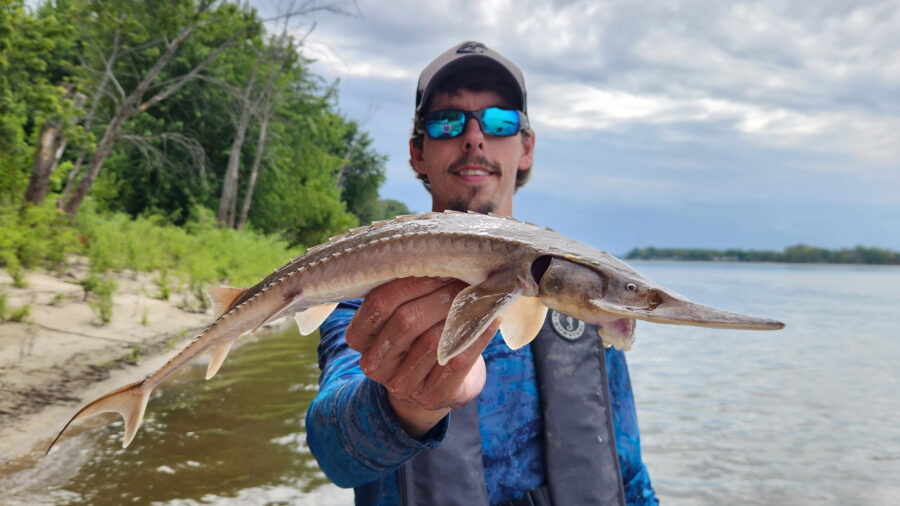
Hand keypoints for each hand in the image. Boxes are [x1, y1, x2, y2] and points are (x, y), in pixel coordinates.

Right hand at [346, 277, 498, 438]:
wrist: (436, 382)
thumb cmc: (419, 334)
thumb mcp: (402, 313)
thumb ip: (408, 291)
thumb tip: (441, 257)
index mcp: (359, 337)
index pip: (379, 303)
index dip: (411, 282)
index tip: (440, 267)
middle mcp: (373, 363)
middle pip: (406, 320)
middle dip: (440, 295)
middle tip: (464, 280)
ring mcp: (399, 385)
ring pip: (432, 341)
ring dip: (459, 314)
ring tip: (479, 297)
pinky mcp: (429, 397)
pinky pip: (456, 361)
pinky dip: (476, 337)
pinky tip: (490, 320)